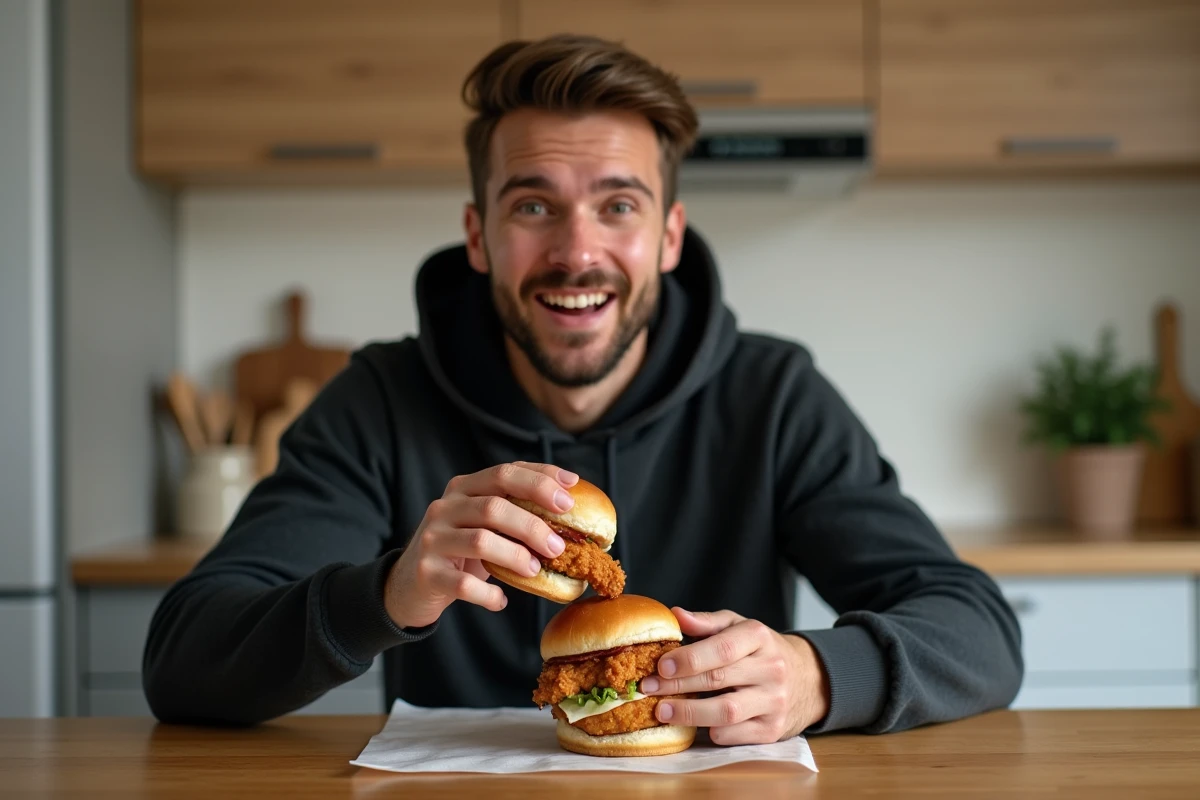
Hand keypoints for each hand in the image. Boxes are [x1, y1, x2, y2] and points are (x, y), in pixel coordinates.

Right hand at [384, 462, 576, 629]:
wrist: (409, 584)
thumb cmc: (460, 551)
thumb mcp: (483, 523)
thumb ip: (515, 511)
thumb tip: (572, 509)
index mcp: (463, 488)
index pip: (504, 472)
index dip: (540, 480)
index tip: (570, 494)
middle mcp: (444, 507)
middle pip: (494, 506)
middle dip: (533, 524)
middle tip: (560, 545)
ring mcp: (432, 539)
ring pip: (480, 540)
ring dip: (515, 556)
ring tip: (535, 570)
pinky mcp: (426, 572)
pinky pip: (463, 584)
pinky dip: (488, 593)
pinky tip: (501, 600)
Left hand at [639, 608, 830, 745]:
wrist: (808, 679)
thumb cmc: (762, 651)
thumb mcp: (739, 627)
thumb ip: (707, 622)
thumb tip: (674, 615)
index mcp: (760, 637)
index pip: (722, 648)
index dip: (689, 658)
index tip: (660, 665)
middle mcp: (771, 669)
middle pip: (718, 680)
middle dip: (677, 685)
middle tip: (648, 689)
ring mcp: (775, 702)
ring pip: (726, 712)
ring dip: (690, 713)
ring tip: (662, 712)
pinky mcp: (773, 730)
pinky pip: (735, 734)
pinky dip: (711, 730)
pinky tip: (695, 725)